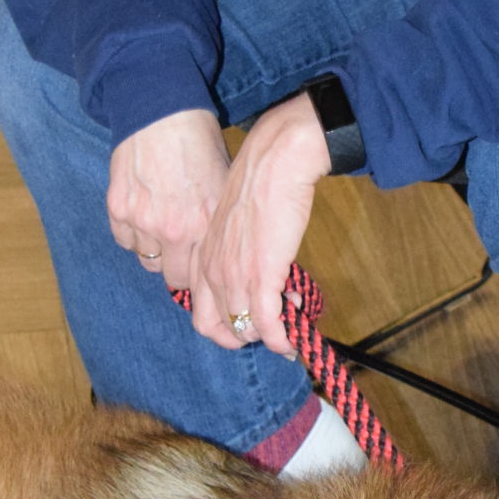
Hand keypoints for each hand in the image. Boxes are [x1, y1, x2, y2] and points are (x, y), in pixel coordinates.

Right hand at [107, 109, 230, 291]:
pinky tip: (142, 210)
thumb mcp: (221, 184)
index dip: (201, 276)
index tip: (200, 271)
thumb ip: (216, 222)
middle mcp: (175, 230)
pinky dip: (132, 232)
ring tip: (160, 223)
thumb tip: (217, 252)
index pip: (202, 275)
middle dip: (177, 266)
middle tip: (179, 249)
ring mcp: (143, 222)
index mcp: (206, 224)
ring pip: (147, 260)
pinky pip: (124, 240)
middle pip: (173, 277)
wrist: (161, 112)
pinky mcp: (118, 210)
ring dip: (154, 249)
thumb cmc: (197, 143)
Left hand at [189, 94, 331, 356]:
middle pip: (219, 329)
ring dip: (271, 333)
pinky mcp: (260, 277)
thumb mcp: (237, 224)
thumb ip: (239, 252)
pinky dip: (281, 338)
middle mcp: (211, 272)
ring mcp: (233, 276)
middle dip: (248, 335)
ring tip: (294, 312)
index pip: (202, 314)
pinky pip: (267, 324)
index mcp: (202, 258)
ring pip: (245, 330)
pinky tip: (296, 334)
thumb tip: (264, 273)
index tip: (254, 317)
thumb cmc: (262, 183)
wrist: (275, 161)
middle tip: (275, 324)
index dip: (229, 325)